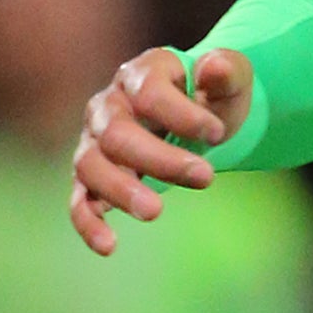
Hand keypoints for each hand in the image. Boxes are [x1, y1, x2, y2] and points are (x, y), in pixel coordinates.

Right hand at [69, 47, 252, 255]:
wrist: (202, 120)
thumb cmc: (214, 97)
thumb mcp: (232, 79)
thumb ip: (227, 71)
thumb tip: (211, 67)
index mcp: (142, 73)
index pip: (149, 92)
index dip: (183, 115)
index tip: (219, 134)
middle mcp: (109, 105)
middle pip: (118, 134)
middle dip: (160, 159)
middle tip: (205, 177)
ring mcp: (94, 141)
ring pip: (91, 165)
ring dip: (121, 190)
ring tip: (156, 211)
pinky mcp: (91, 177)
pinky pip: (79, 200)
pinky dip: (88, 223)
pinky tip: (109, 246)